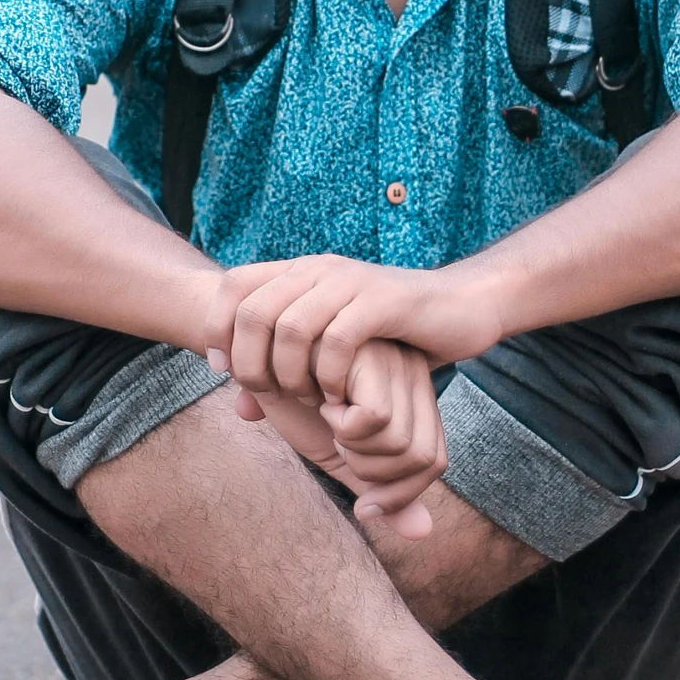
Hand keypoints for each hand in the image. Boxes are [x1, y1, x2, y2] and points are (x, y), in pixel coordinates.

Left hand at [204, 255, 501, 404]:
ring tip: (305, 399)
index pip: (233, 285)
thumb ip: (284, 377)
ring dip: (288, 374)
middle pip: (253, 311)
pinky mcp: (385, 302)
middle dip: (249, 364)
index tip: (225, 371)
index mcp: (301, 272)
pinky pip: (338, 339)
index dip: (217, 328)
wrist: (462, 307)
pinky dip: (329, 376)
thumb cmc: (392, 337)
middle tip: (268, 395)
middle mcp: (320, 270)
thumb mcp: (330, 356)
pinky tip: (338, 397)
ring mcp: (352, 282)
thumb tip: (241, 409)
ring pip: (291, 327)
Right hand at [229, 337, 446, 540]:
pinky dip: (341, 425)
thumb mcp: (341, 454)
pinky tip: (321, 400)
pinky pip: (373, 418)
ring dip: (353, 448)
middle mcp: (414, 376)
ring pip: (398, 442)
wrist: (255, 358)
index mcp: (413, 397)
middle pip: (422, 458)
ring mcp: (396, 363)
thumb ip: (378, 487)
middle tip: (339, 444)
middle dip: (371, 472)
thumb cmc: (297, 403)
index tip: (363, 502)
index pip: (435, 461)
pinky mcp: (370, 355)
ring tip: (328, 418)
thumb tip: (423, 534)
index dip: (401, 495)